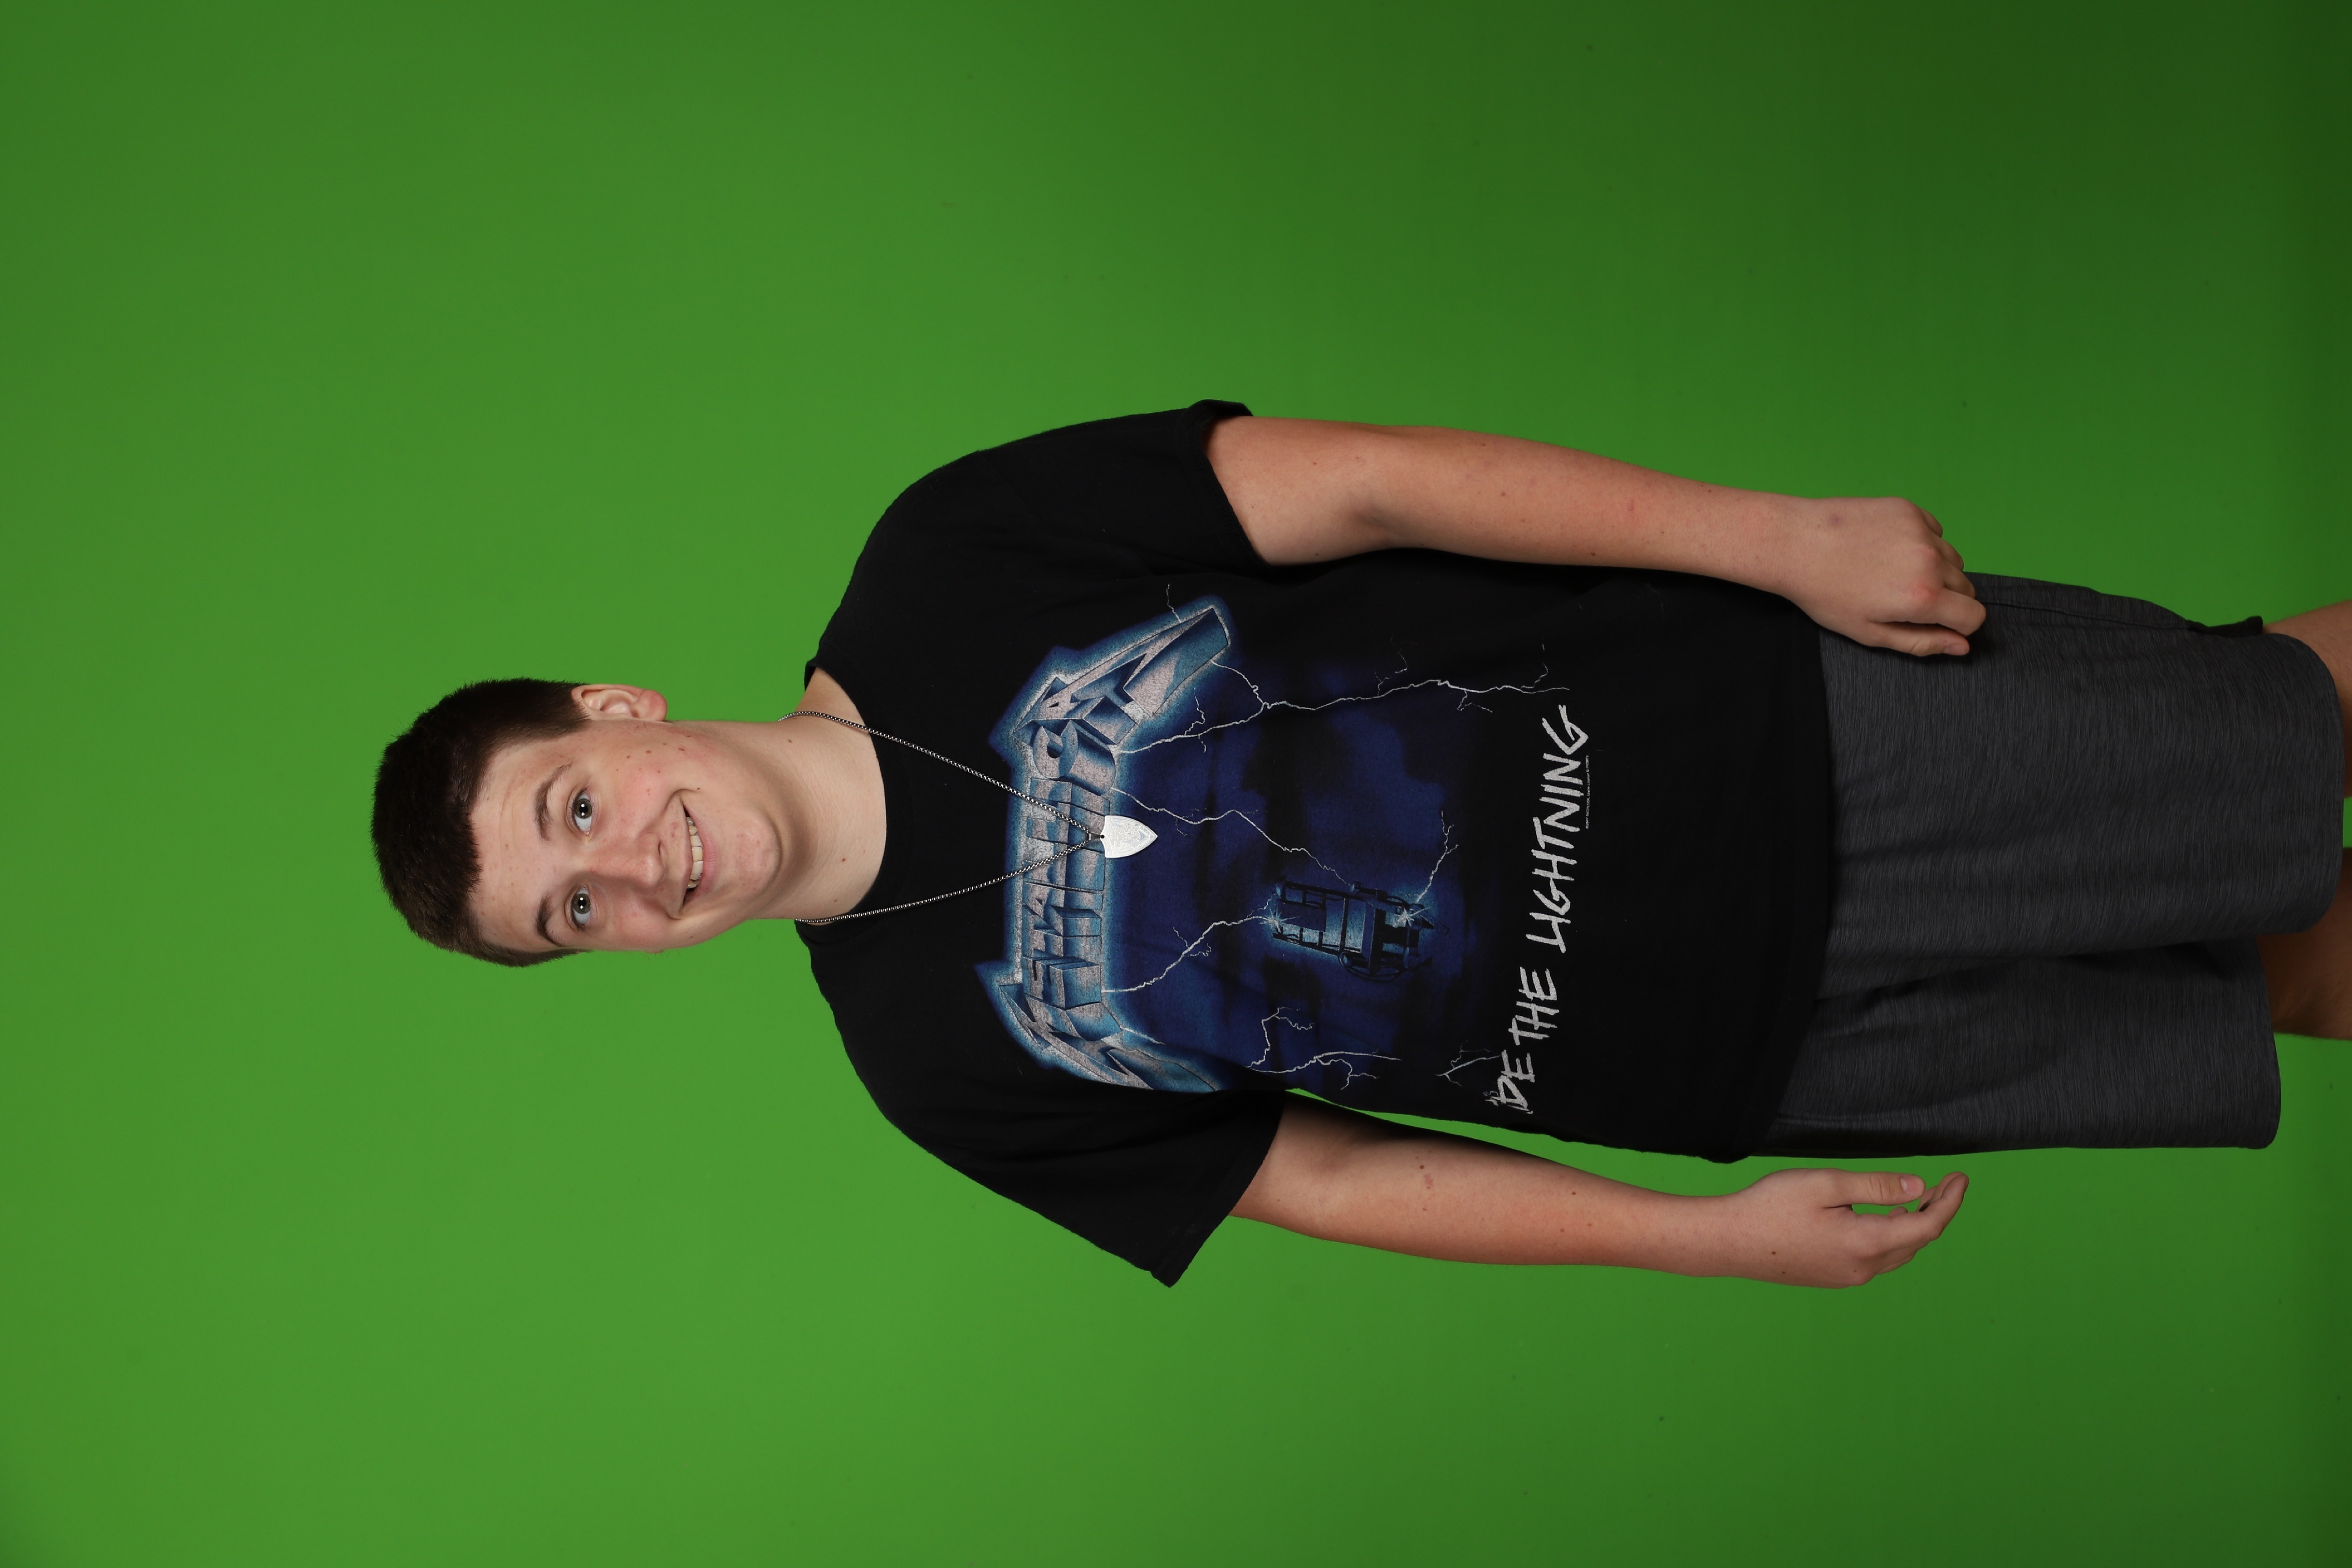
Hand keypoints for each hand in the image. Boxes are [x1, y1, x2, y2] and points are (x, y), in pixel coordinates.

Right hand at [1709, 1167, 1969, 1286]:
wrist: (1729, 1242)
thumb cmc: (1771, 1207)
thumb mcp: (1826, 1184)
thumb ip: (1875, 1187)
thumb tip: (1917, 1188)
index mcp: (1865, 1244)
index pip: (1927, 1226)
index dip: (1949, 1201)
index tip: (1961, 1177)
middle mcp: (1863, 1268)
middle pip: (1917, 1242)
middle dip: (1935, 1211)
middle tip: (1945, 1182)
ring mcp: (1847, 1277)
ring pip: (1897, 1252)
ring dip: (1914, 1226)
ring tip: (1918, 1198)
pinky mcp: (1832, 1277)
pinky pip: (1876, 1259)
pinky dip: (1891, 1237)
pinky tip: (1882, 1219)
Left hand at [1764, 497, 1984, 656]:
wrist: (1794, 543)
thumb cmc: (1824, 593)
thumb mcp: (1870, 632)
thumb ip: (1921, 642)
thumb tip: (1961, 646)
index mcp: (1923, 597)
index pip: (1975, 616)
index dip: (1958, 626)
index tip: (1935, 623)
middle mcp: (1930, 561)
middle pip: (1966, 587)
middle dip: (1946, 598)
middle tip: (1902, 599)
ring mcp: (1921, 531)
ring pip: (1953, 558)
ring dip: (1936, 569)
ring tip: (1892, 573)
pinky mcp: (1909, 509)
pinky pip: (1935, 531)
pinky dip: (1922, 542)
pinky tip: (1886, 549)